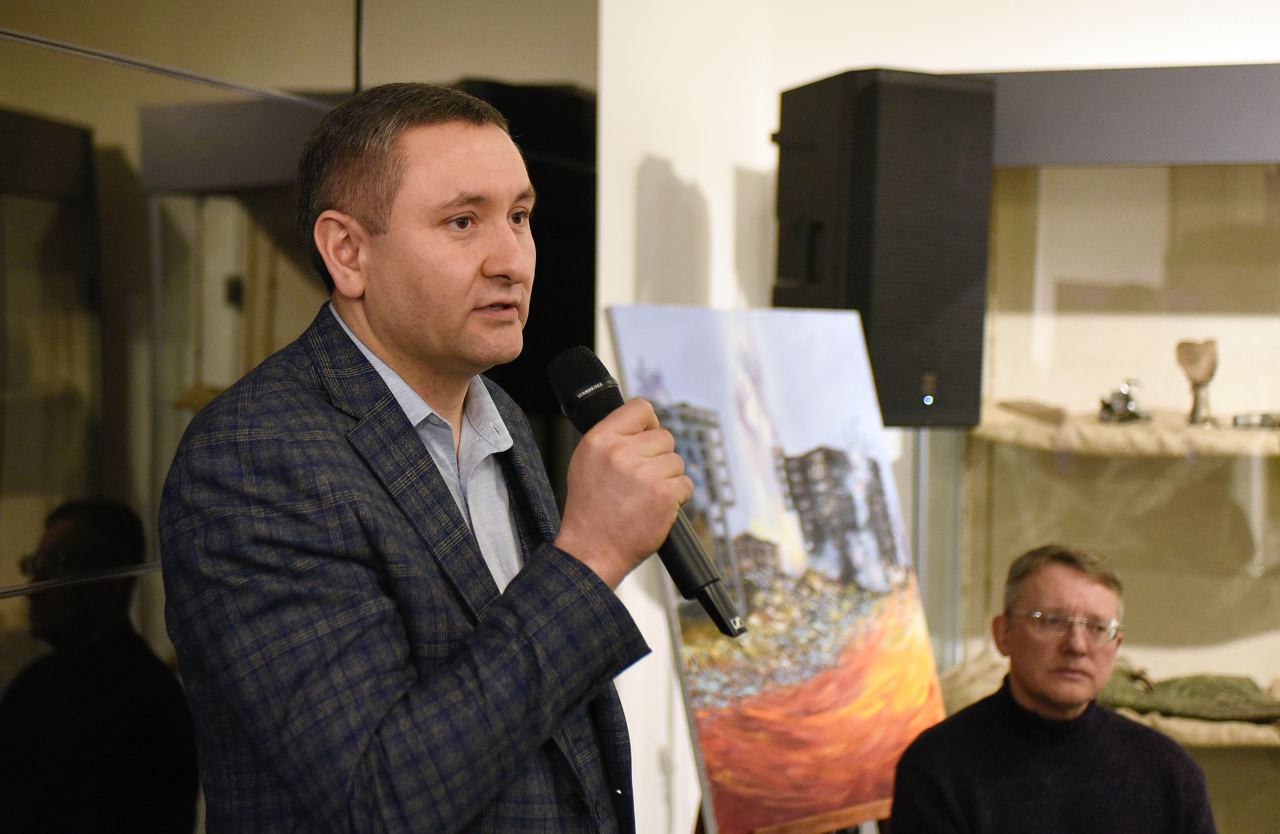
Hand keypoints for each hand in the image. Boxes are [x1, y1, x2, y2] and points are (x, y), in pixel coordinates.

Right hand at [554, 398, 692, 588]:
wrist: (590, 551)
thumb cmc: (589, 511)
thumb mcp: (586, 462)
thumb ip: (613, 439)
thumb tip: (644, 425)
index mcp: (600, 440)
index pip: (640, 408)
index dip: (649, 424)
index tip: (647, 439)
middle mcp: (621, 452)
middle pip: (664, 437)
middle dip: (659, 457)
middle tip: (641, 480)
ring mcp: (644, 473)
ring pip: (676, 461)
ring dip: (667, 479)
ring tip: (644, 497)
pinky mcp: (664, 495)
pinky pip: (686, 484)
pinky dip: (676, 497)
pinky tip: (655, 508)